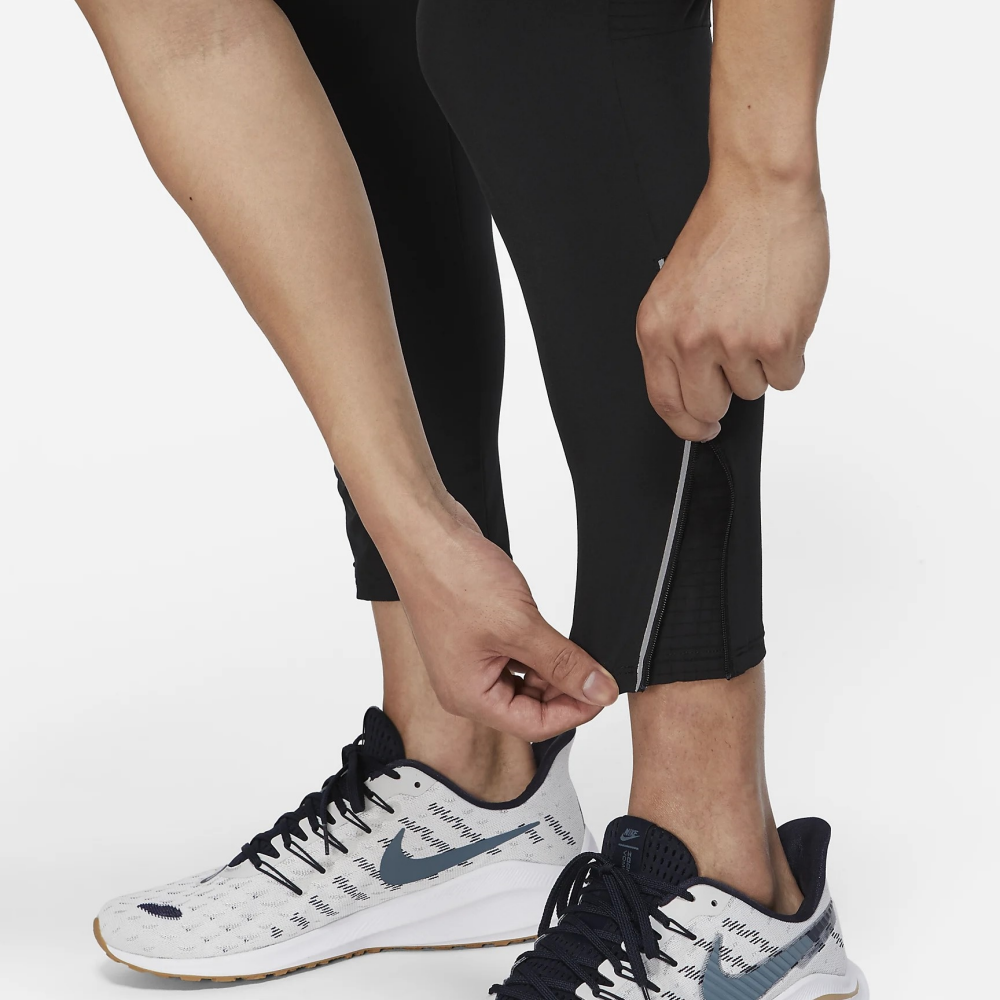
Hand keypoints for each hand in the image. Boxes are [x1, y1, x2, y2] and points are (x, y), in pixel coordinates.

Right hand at [386, 501, 618, 740]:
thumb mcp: (520, 625)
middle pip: (529, 707)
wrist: (424, 533)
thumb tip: (599, 692)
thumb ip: (563, 663)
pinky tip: (551, 632)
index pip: (534, 725)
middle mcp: (465, 686)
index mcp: (469, 696)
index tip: (602, 691)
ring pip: (524, 681)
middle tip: (595, 666)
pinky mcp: (475, 638)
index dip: (574, 712)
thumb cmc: (452, 577)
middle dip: (564, 689)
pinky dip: (537, 650)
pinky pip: (514, 657)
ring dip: (552, 668)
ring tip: (575, 645)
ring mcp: (469, 661)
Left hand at [636, 170, 828, 440]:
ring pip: (752, 390)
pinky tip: (782, 318)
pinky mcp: (775, 342)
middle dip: (725, 393)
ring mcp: (732, 344)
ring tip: (760, 316)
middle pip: (708, 407)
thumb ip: (677, 339)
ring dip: (761, 364)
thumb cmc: (725, 231)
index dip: (686, 423)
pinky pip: (786, 378)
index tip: (700, 428)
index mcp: (657, 329)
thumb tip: (693, 386)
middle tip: (738, 360)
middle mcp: (690, 341)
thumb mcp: (676, 290)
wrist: (761, 192)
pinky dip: (790, 356)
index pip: (665, 402)